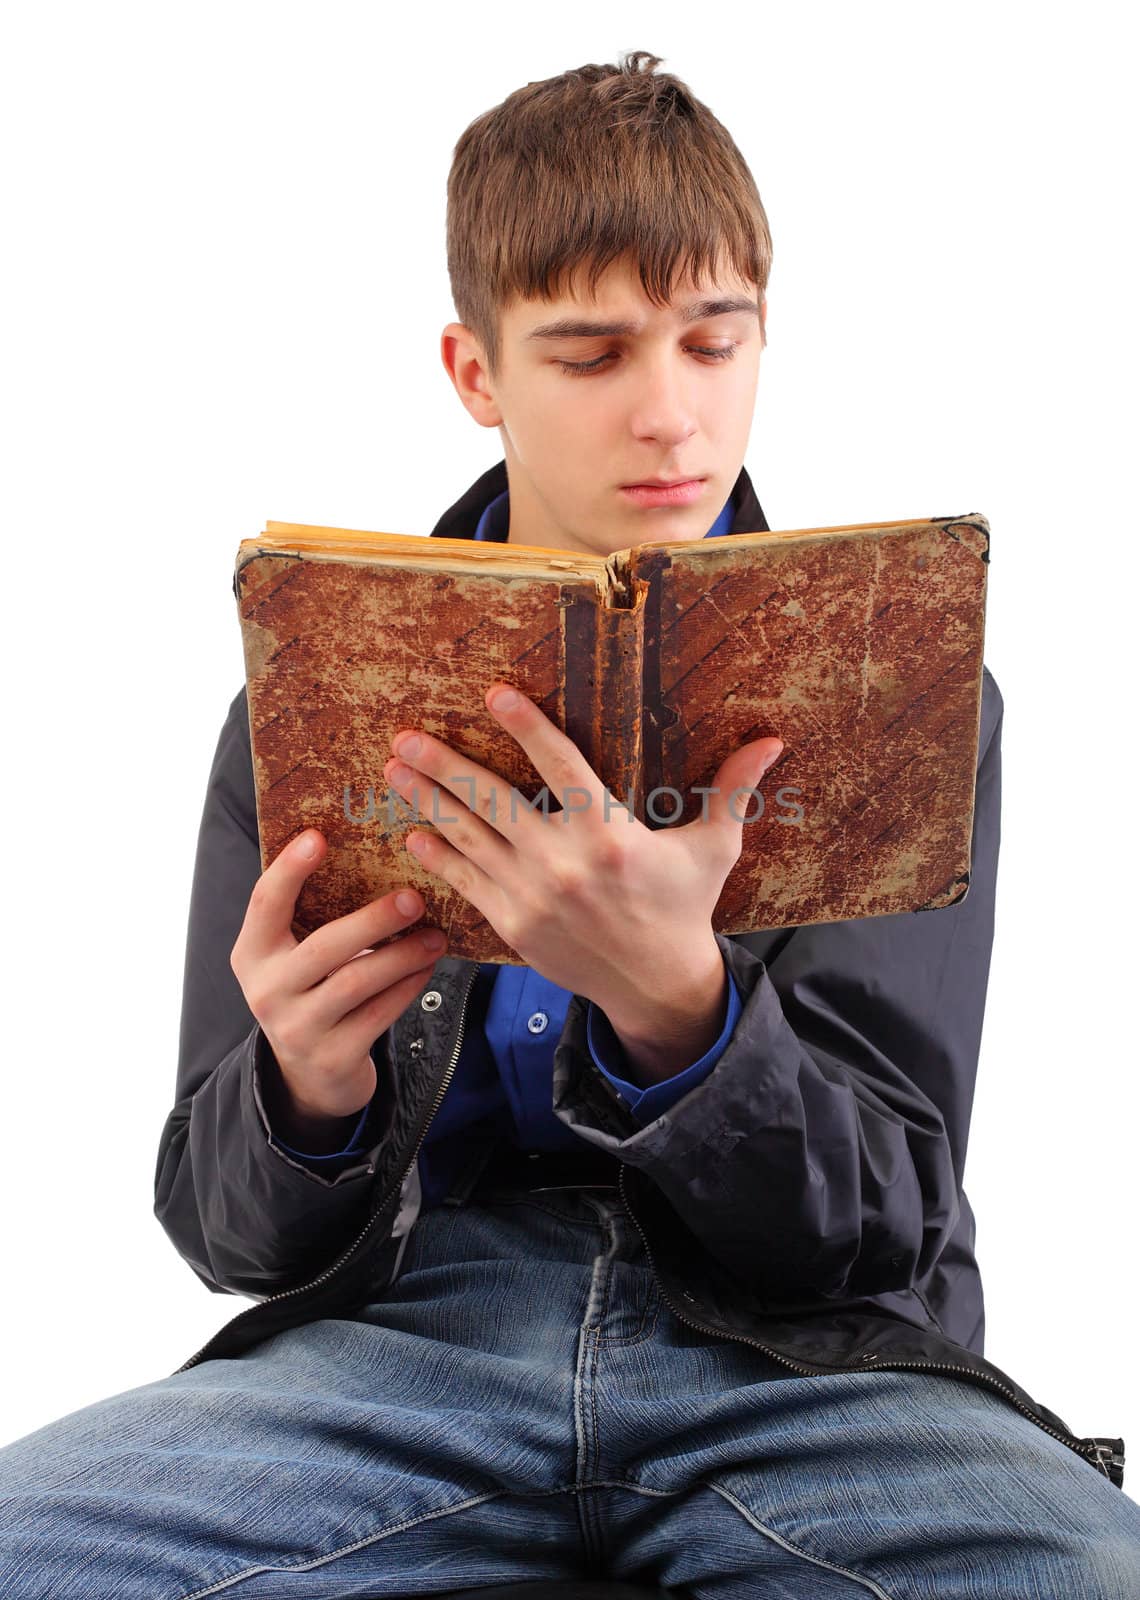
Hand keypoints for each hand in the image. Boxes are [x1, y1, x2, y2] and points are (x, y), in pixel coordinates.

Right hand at [230, 829, 447, 1132]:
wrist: (309, 1078)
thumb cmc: (310, 994)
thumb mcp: (293, 959)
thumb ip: (312, 919)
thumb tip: (370, 855)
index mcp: (252, 954)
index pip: (264, 903)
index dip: (289, 869)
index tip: (318, 835)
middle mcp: (267, 991)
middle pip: (324, 947)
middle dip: (373, 920)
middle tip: (414, 898)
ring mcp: (297, 1028)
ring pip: (357, 982)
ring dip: (403, 955)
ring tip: (435, 936)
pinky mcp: (333, 1057)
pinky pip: (379, 1015)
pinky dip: (408, 987)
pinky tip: (427, 967)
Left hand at [382, 682, 781, 1037]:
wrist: (656, 985)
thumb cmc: (683, 906)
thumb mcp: (714, 848)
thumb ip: (731, 790)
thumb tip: (771, 740)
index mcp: (611, 835)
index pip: (561, 766)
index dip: (526, 726)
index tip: (493, 694)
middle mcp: (565, 863)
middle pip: (493, 801)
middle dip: (444, 765)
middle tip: (405, 735)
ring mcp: (533, 895)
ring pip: (469, 838)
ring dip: (427, 801)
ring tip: (393, 770)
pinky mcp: (514, 924)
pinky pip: (466, 882)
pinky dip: (438, 856)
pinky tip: (412, 833)